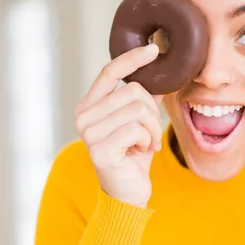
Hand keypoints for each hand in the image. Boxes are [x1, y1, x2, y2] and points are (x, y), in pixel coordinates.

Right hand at [75, 44, 162, 207]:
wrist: (128, 194)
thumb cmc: (133, 157)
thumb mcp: (140, 123)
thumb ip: (145, 98)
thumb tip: (161, 71)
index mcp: (90, 106)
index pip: (109, 72)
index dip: (132, 58)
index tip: (155, 50)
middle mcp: (83, 116)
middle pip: (132, 91)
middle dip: (152, 112)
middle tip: (150, 133)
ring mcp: (89, 133)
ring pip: (137, 110)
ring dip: (152, 128)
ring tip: (147, 143)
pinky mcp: (100, 150)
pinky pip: (136, 129)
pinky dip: (147, 139)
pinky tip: (142, 151)